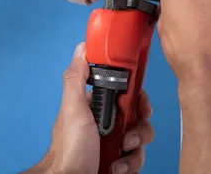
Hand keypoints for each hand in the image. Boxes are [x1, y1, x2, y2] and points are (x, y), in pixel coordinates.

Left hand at [27, 43, 153, 173]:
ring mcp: (114, 145)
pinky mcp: (120, 163)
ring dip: (135, 149)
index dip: (137, 97)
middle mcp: (107, 125)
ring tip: (120, 154)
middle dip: (140, 126)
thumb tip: (82, 48)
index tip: (140, 103)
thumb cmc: (68, 149)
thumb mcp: (73, 109)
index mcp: (96, 108)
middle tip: (129, 135)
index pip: (125, 94)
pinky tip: (116, 168)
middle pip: (138, 117)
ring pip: (141, 139)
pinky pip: (137, 159)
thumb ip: (77, 78)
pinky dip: (129, 165)